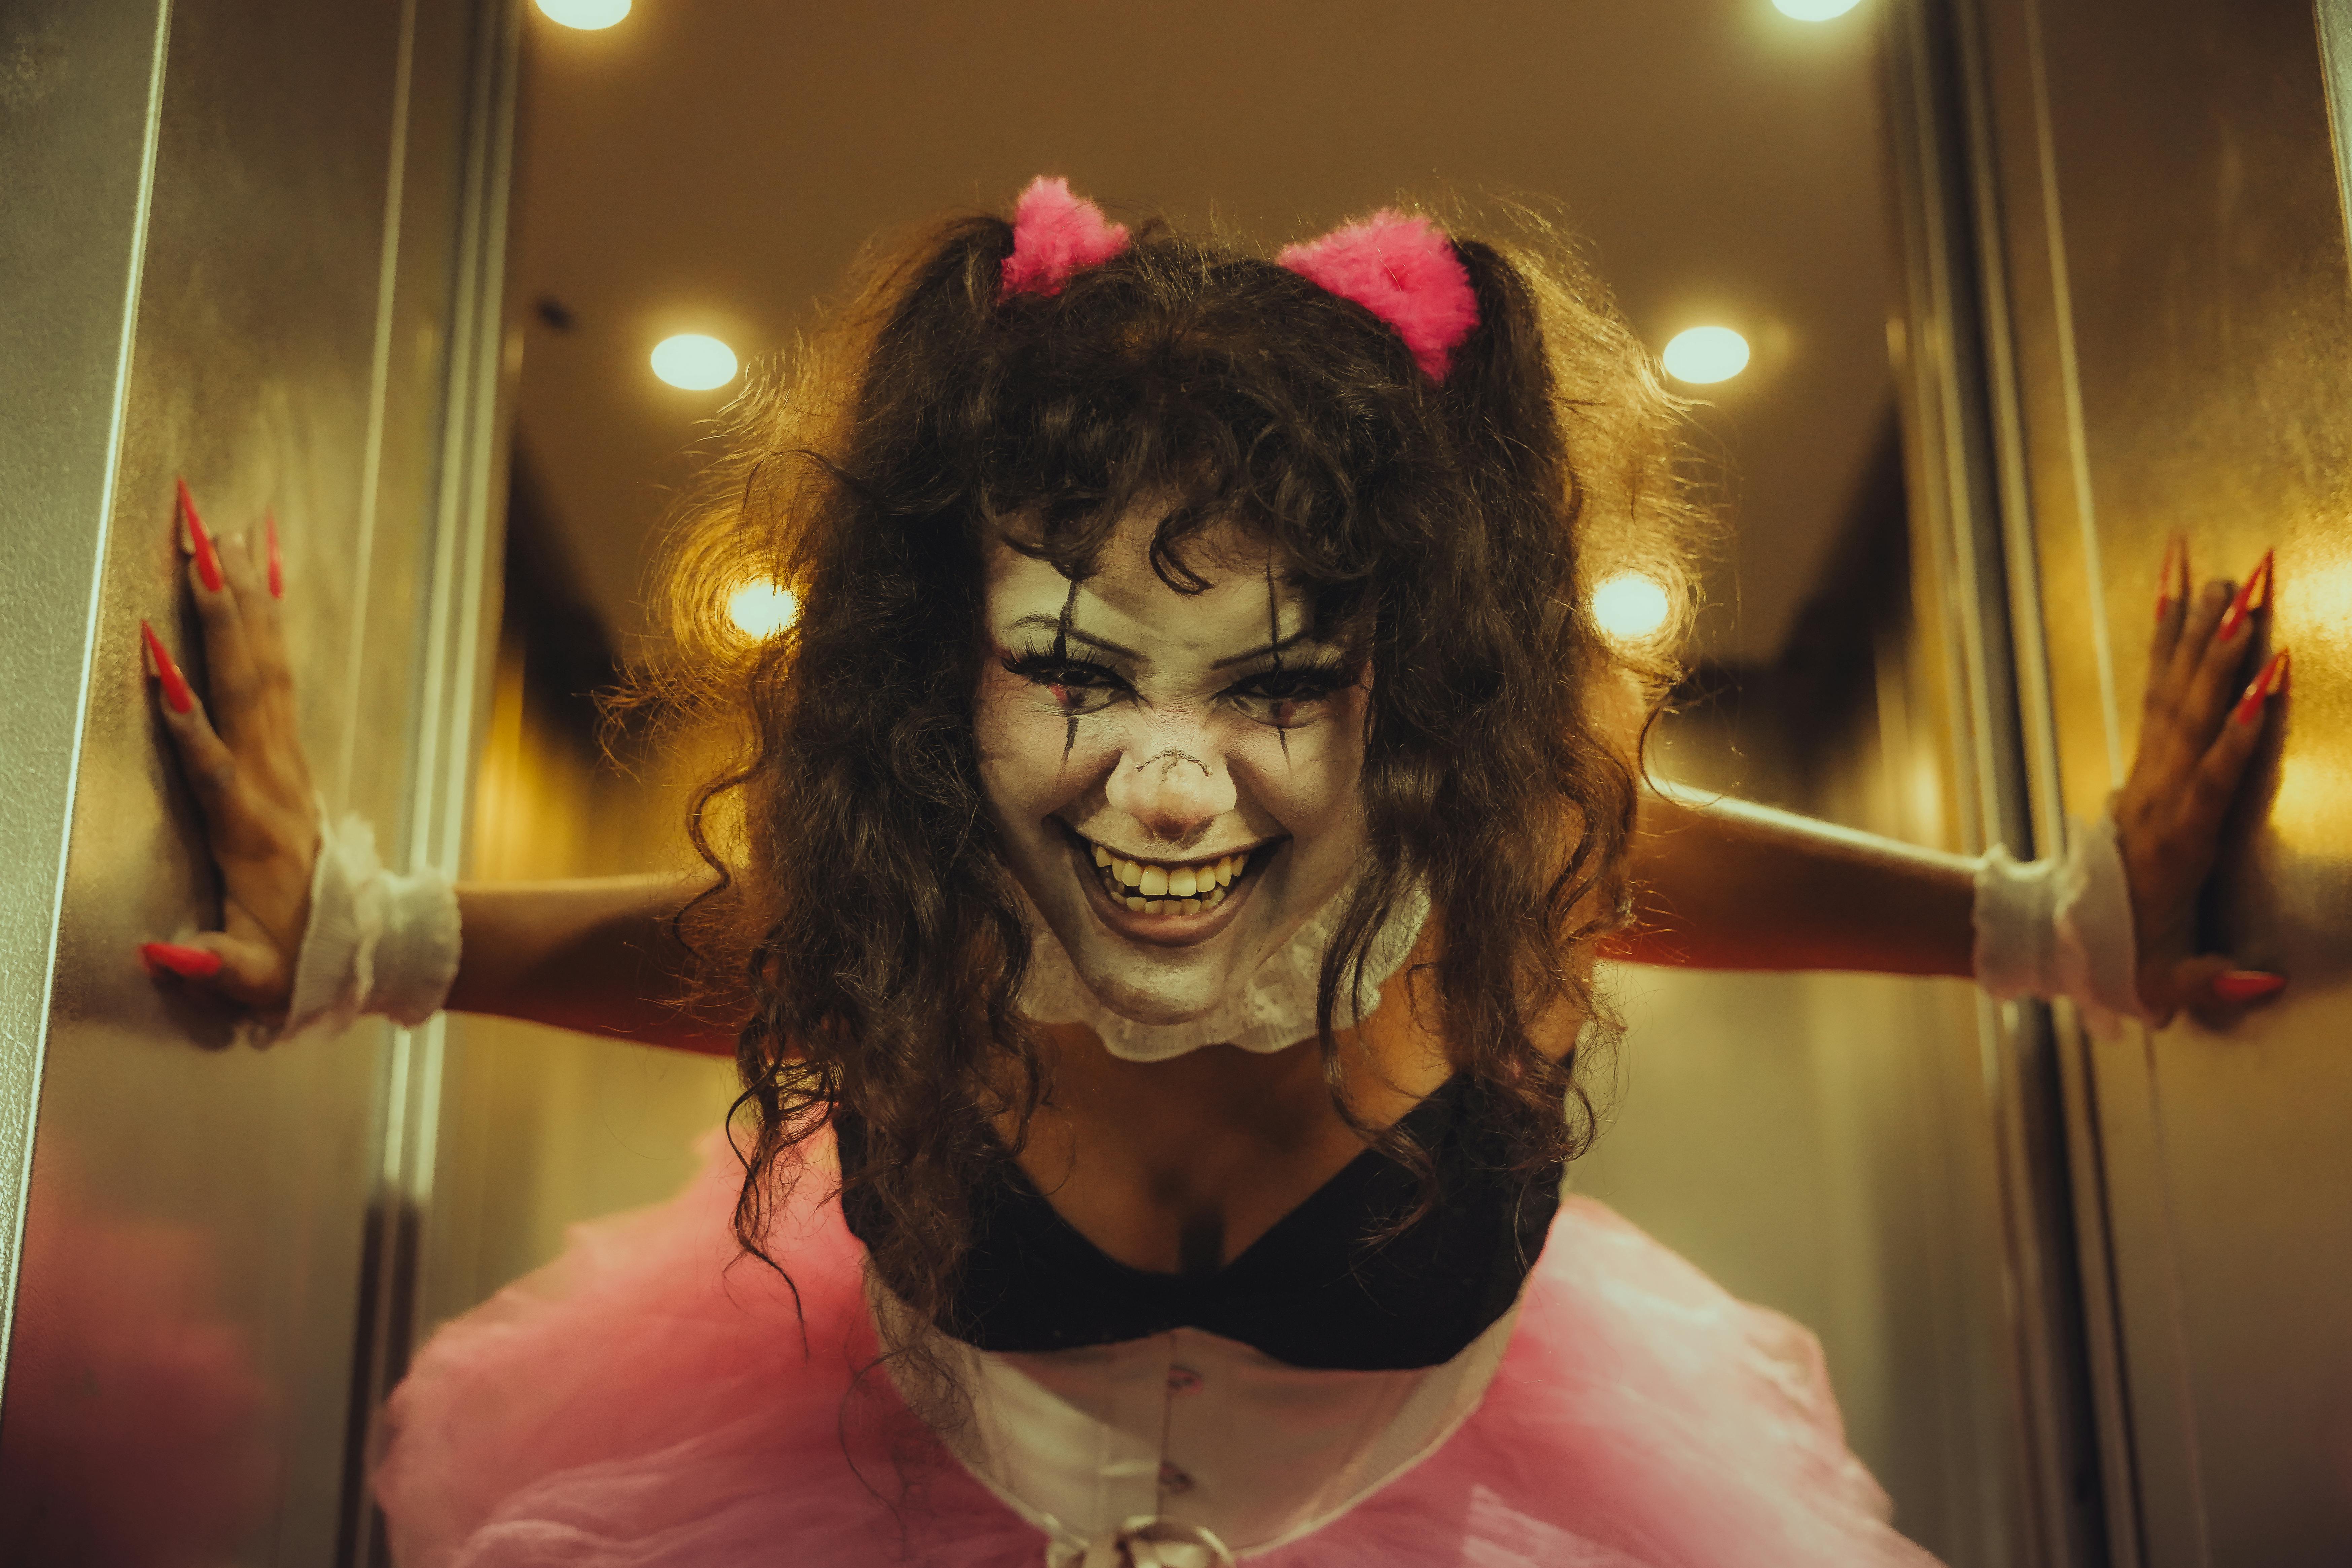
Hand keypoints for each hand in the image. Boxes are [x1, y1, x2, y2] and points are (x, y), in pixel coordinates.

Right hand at [139, 482, 319, 1011]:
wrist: (361, 943)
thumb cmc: (296, 957)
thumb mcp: (257, 976)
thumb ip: (217, 966)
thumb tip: (167, 958)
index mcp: (248, 823)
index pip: (209, 759)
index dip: (183, 715)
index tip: (157, 661)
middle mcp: (268, 775)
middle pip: (239, 680)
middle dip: (215, 608)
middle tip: (195, 535)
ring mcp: (282, 754)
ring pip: (259, 659)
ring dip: (241, 593)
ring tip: (222, 527)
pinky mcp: (287, 746)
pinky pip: (277, 668)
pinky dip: (270, 615)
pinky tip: (267, 564)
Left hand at [2115, 537, 2287, 1024]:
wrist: (2060, 938)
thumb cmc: (2125, 958)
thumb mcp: (2167, 983)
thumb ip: (2215, 981)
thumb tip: (2268, 979)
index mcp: (2176, 842)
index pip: (2212, 777)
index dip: (2239, 733)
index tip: (2265, 681)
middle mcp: (2160, 794)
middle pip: (2194, 713)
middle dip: (2223, 649)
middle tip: (2248, 585)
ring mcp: (2149, 773)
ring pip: (2175, 692)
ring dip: (2199, 633)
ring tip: (2222, 574)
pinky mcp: (2143, 763)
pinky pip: (2155, 693)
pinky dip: (2165, 646)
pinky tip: (2173, 598)